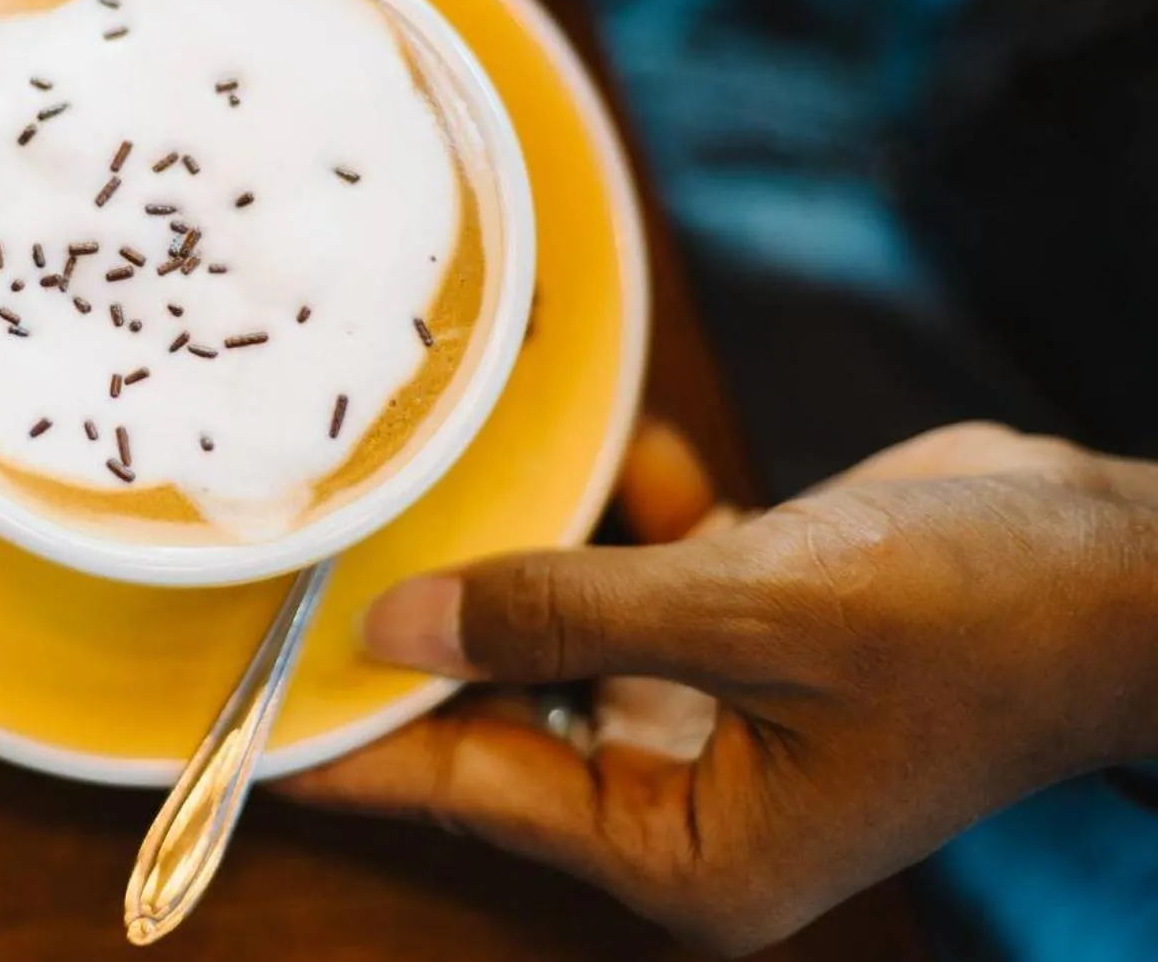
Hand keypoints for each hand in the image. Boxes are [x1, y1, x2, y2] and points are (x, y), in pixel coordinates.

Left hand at [282, 421, 1157, 954]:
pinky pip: (625, 578)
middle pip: (493, 712)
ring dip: (519, 549)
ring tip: (440, 465)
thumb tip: (396, 626)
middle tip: (312, 537)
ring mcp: (705, 715)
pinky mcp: (731, 637)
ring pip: (550, 632)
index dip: (349, 738)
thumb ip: (560, 613)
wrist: (1125, 566)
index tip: (234, 696)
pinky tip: (623, 450)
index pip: (465, 791)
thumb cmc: (978, 621)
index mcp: (686, 852)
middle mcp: (682, 799)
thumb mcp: (757, 612)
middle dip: (420, 623)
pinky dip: (614, 516)